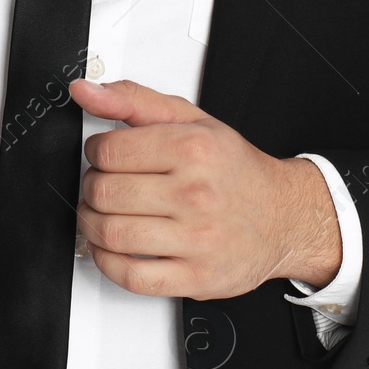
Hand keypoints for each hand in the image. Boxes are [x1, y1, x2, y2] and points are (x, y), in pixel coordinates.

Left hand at [69, 78, 341, 299]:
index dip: (95, 151)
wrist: (284, 216)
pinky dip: (108, 262)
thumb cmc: (234, 168)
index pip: (109, 150)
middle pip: (105, 192)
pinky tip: (113, 247)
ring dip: (91, 224)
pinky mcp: (197, 278)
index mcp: (194, 148)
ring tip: (102, 214)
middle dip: (91, 188)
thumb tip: (84, 91)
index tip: (103, 155)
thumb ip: (132, 99)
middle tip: (102, 185)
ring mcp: (198, 239)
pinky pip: (132, 277)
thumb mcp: (189, 119)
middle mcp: (197, 193)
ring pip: (112, 234)